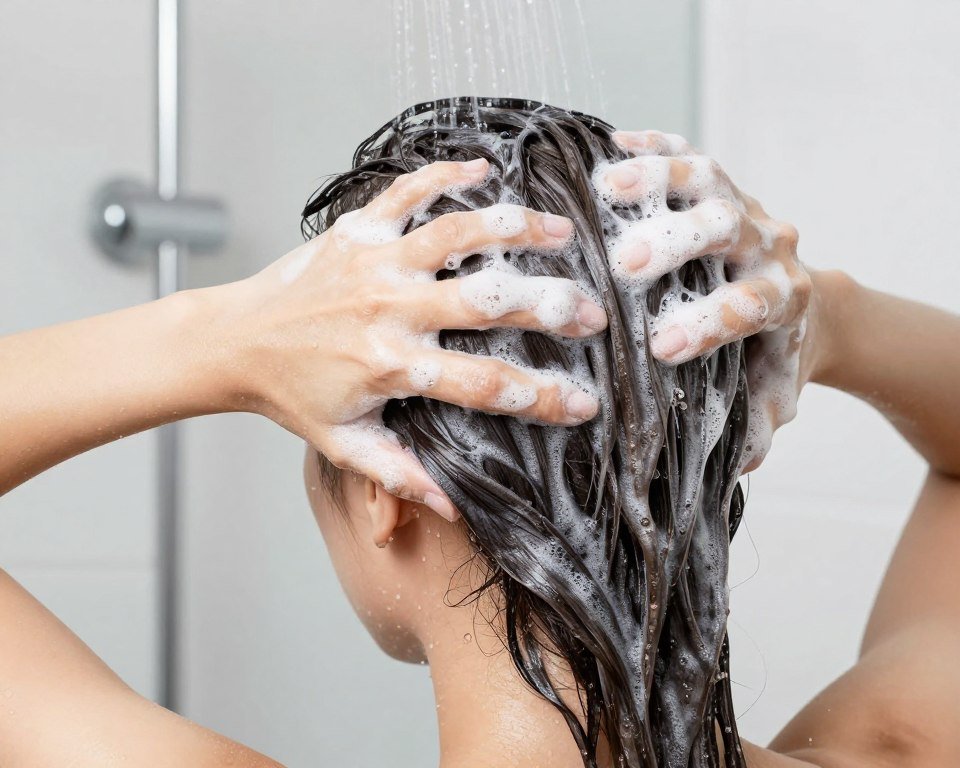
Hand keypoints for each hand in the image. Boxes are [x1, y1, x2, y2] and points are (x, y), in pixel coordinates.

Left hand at [218, 159, 606, 518]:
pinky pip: (407, 192)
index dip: (542, 398)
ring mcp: (374, 263)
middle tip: (594, 311)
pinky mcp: (356, 230)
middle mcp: (389, 310)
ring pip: (457, 233)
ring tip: (563, 229)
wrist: (234, 341)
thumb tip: (455, 508)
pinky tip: (483, 167)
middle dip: (550, 305)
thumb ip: (399, 475)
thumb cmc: (292, 395)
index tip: (586, 403)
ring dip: (516, 228)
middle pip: (486, 302)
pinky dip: (445, 174)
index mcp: (391, 367)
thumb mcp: (345, 444)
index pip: (484, 386)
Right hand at [597, 130, 813, 470]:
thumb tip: (738, 463)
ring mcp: (744, 206)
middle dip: (678, 245)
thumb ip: (758, 423)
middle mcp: (767, 244)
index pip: (748, 305)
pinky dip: (654, 147)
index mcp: (782, 298)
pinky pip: (689, 154)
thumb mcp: (772, 394)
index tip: (663, 347)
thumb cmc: (775, 354)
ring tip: (607, 188)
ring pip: (709, 180)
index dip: (709, 323)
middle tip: (626, 266)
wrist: (809, 301)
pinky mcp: (720, 184)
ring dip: (658, 180)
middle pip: (728, 230)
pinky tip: (611, 147)